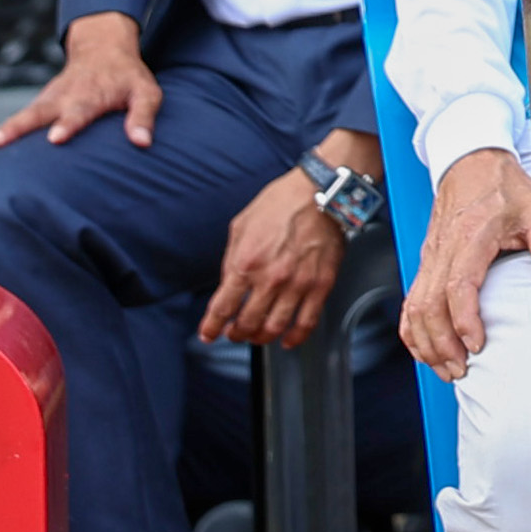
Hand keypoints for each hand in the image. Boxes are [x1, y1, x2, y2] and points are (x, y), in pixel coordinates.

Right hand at [0, 13, 163, 159]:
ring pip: (21, 118)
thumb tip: (142, 143)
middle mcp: (64, 98)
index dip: (67, 124)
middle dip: (17, 130)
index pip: (78, 111)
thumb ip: (144, 115)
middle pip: (37, 114)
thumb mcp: (146, 91)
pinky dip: (0, 136)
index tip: (55, 138)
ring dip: (0, 135)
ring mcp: (48, 101)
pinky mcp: (40, 105)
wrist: (103, 47)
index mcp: (91, 96)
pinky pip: (18, 122)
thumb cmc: (128, 76)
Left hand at [198, 161, 347, 349]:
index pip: (222, 308)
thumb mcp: (241, 225)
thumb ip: (231, 258)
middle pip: (247, 324)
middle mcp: (270, 279)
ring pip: (274, 329)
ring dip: (260, 338)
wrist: (321, 192)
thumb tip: (228, 284)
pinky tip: (288, 339)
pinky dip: (295, 338)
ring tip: (257, 335)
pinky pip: (306, 323)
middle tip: (234, 333)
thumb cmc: (282, 202)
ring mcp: (297, 285)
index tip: (209, 333)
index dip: (211, 327)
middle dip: (236, 333)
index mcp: (246, 263)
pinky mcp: (320, 286)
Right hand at [402, 149, 530, 376]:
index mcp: (471, 235)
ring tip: (448, 369)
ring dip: (427, 344)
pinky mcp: (425, 263)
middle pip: (429, 304)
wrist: (471, 163)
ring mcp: (430, 257)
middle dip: (442, 344)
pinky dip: (413, 332)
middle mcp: (443, 248)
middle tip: (463, 370)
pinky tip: (427, 352)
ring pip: (414, 308)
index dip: (464, 320)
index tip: (477, 345)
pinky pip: (409, 303)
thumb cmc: (503, 187)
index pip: (457, 285)